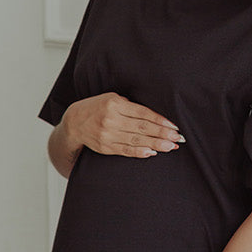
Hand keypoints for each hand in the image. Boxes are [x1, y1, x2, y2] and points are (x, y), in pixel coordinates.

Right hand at [63, 94, 183, 158]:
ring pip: (136, 140)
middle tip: (178, 138)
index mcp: (114, 104)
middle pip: (142, 128)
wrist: (74, 122)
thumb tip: (155, 116)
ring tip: (171, 147)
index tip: (174, 126)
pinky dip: (140, 152)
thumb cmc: (97, 107)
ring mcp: (107, 135)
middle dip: (162, 134)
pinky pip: (126, 151)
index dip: (159, 120)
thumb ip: (130, 105)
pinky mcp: (106, 147)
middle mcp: (111, 119)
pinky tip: (152, 153)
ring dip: (156, 144)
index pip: (142, 113)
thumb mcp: (112, 98)